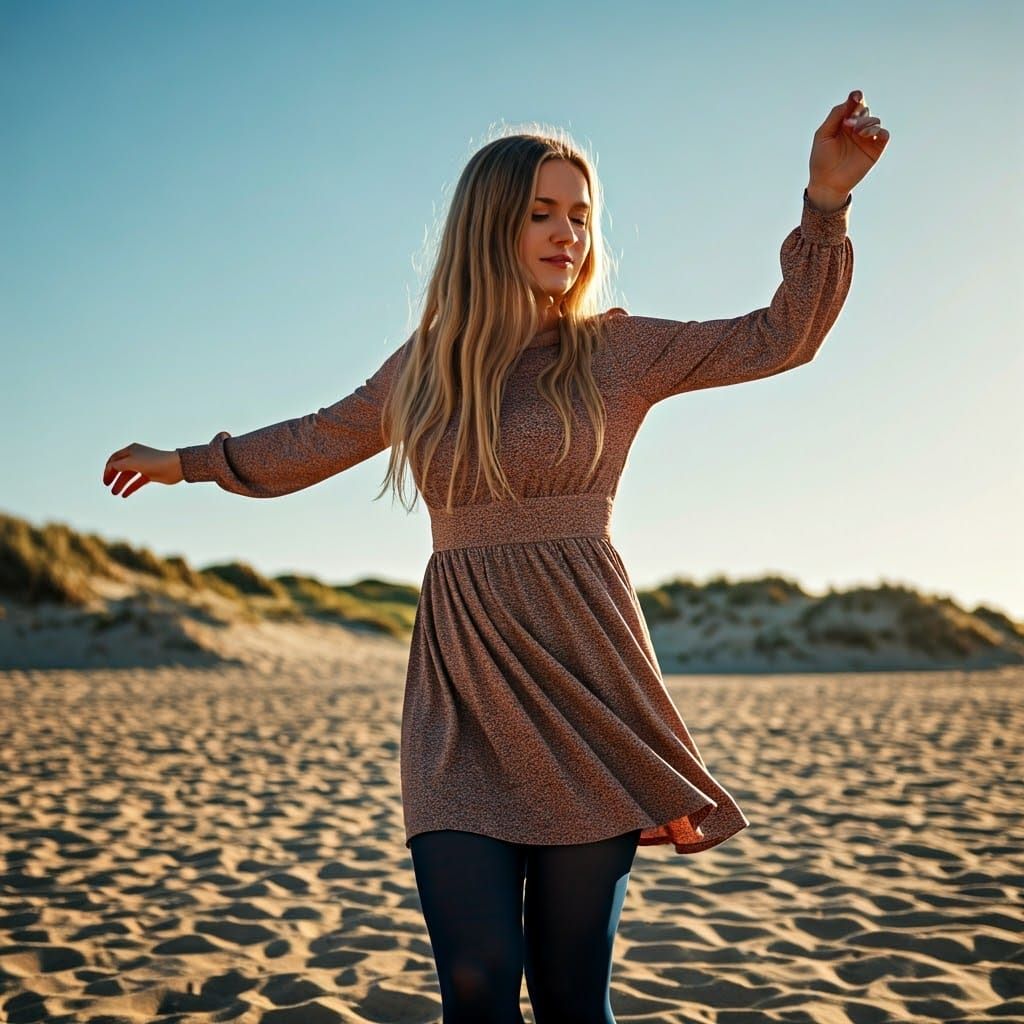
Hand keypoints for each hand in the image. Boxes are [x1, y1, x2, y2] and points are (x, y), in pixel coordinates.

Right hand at [102, 444, 182, 497]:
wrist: (174, 467)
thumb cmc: (154, 462)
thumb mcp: (132, 462)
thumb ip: (118, 465)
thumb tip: (110, 468)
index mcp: (131, 450)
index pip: (114, 459)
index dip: (108, 469)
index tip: (105, 481)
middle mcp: (137, 457)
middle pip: (121, 468)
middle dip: (113, 477)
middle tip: (108, 486)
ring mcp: (144, 466)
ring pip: (129, 476)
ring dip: (121, 484)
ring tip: (115, 494)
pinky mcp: (151, 474)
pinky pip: (137, 482)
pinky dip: (130, 488)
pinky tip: (124, 495)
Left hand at [807, 89, 889, 203]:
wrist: (827, 183)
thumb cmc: (821, 159)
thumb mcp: (823, 135)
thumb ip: (835, 116)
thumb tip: (850, 100)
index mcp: (843, 123)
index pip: (853, 105)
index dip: (856, 98)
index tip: (856, 97)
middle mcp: (856, 128)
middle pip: (864, 110)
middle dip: (858, 114)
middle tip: (849, 124)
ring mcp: (866, 138)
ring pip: (875, 120)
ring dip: (867, 123)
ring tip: (857, 133)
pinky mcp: (875, 149)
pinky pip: (884, 135)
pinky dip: (881, 131)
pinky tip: (872, 134)